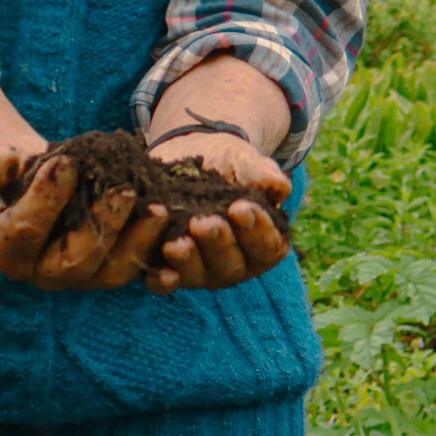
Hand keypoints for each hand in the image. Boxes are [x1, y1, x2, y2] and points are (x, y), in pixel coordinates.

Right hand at [0, 141, 171, 291]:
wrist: (34, 187)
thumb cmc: (13, 176)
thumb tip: (9, 158)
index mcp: (4, 251)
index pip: (25, 229)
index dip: (45, 197)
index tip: (65, 162)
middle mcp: (41, 274)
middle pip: (75, 259)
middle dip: (102, 223)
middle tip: (123, 189)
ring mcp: (79, 278)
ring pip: (111, 270)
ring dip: (138, 240)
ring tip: (158, 208)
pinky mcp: (107, 272)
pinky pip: (134, 270)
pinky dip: (155, 254)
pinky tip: (174, 232)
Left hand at [145, 129, 292, 294]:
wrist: (188, 153)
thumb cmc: (226, 163)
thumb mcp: (243, 161)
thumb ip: (260, 172)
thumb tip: (279, 187)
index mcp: (260, 243)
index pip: (266, 247)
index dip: (256, 230)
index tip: (241, 208)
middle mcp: (232, 263)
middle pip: (230, 267)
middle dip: (217, 245)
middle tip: (203, 223)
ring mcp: (199, 269)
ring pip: (196, 276)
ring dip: (186, 262)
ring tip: (175, 244)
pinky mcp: (165, 265)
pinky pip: (162, 283)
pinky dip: (159, 280)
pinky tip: (156, 269)